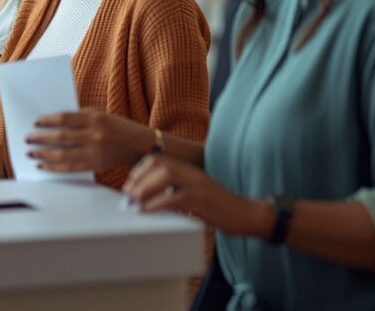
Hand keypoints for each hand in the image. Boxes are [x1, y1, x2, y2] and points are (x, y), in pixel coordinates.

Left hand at [25, 109, 151, 172]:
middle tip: (27, 139)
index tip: (35, 123)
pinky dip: (55, 167)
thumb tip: (51, 123)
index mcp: (94, 118)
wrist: (139, 143)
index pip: (64, 118)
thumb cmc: (116, 127)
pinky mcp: (96, 165)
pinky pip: (70, 168)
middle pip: (61, 137)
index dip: (47, 121)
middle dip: (40, 138)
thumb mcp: (99, 114)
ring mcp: (95, 151)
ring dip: (43, 154)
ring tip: (31, 153)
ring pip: (63, 155)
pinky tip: (44, 166)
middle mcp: (94, 135)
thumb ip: (79, 117)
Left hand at [122, 154, 271, 237]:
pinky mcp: (202, 199)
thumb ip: (176, 190)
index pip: (159, 159)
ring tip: (133, 201)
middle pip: (159, 163)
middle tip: (127, 193)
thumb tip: (151, 197)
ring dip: (144, 188)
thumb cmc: (219, 207)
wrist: (247, 214)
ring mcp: (198, 184)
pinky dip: (156, 204)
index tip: (129, 183)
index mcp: (189, 169)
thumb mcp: (195, 193)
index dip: (140, 169)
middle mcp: (192, 172)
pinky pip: (175, 198)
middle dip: (139, 177)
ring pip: (165, 176)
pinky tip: (146, 211)